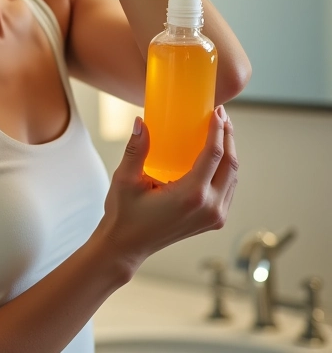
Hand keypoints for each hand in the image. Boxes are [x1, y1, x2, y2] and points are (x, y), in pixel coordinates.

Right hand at [95, 106, 238, 274]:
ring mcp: (214, 216)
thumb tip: (140, 122)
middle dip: (228, 137)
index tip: (216, 111)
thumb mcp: (126, 178)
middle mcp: (209, 207)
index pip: (214, 155)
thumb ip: (136, 149)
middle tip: (221, 116)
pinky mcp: (212, 221)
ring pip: (233, 177)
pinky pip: (228, 189)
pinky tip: (216, 156)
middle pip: (230, 164)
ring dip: (229, 152)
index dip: (217, 130)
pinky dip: (226, 169)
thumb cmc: (124, 214)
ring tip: (220, 131)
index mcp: (191, 195)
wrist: (127, 246)